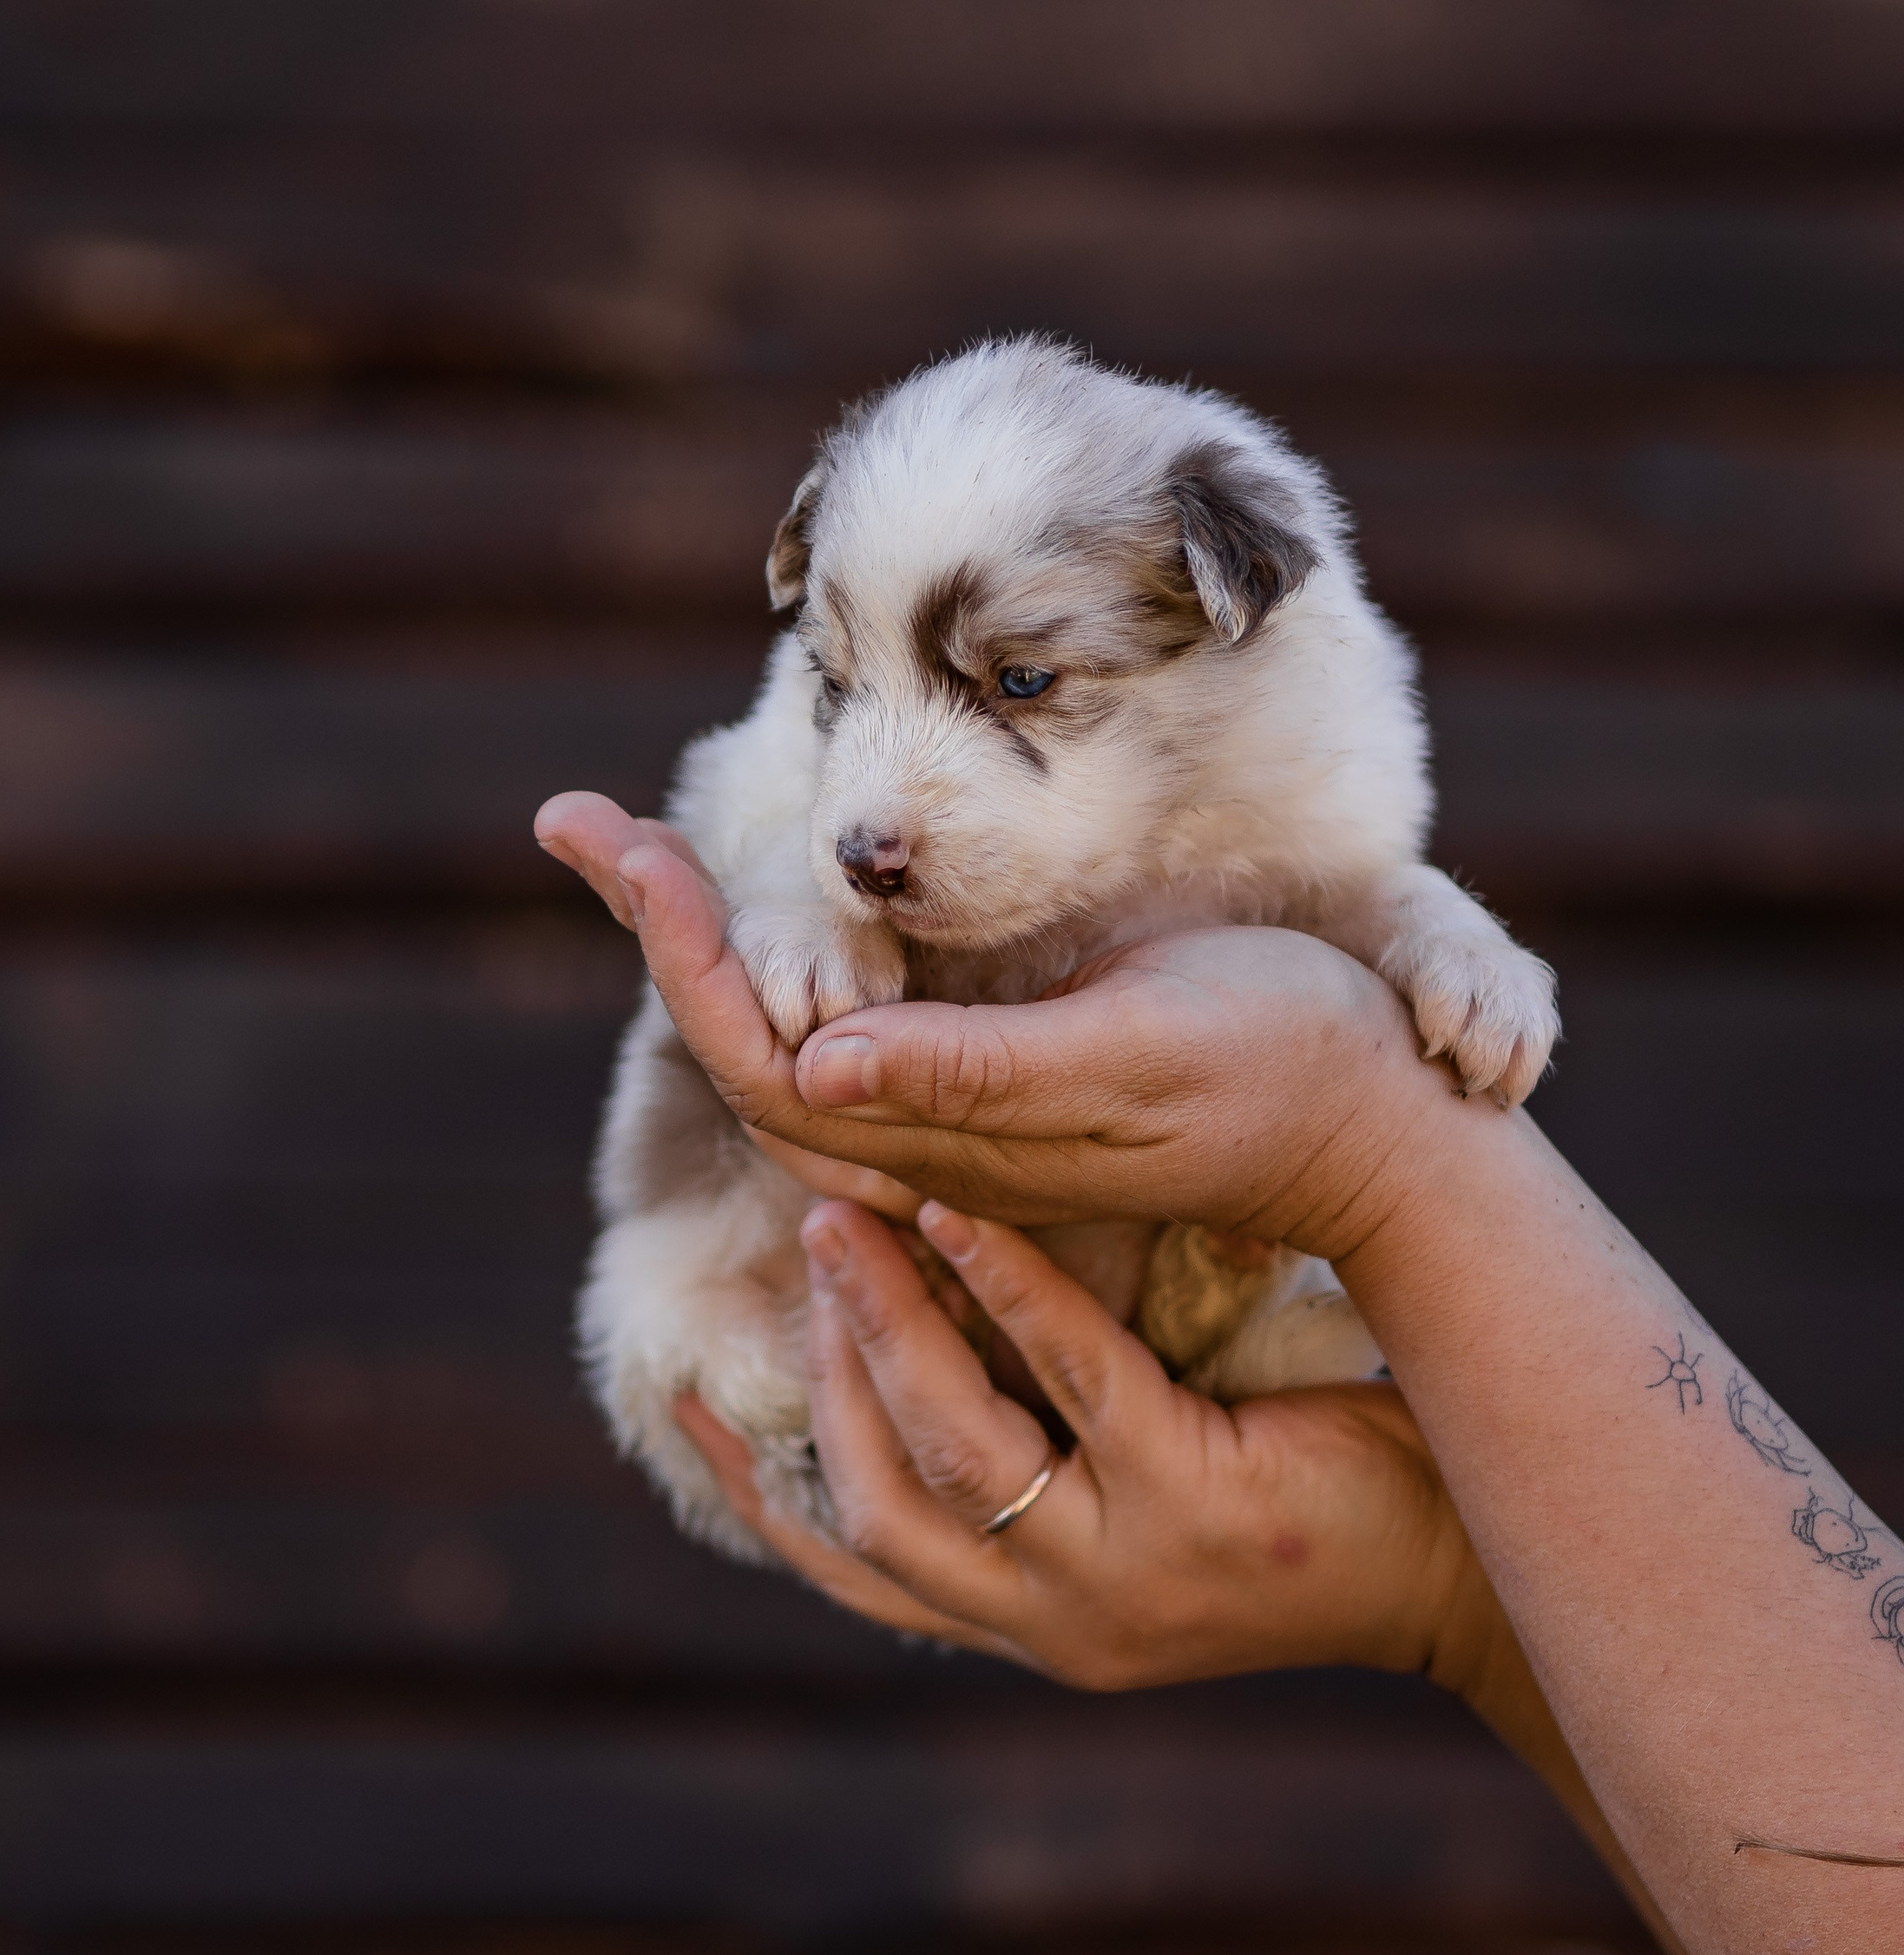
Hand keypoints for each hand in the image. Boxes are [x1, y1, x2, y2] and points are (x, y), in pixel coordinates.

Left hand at [535, 791, 1470, 1257]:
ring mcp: (957, 1110)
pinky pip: (849, 1024)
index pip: (756, 1051)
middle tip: (580, 818)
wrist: (1375, 1122)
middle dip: (660, 926)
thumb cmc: (1274, 1068)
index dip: (672, 946)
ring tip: (634, 848)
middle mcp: (927, 1135)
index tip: (607, 837)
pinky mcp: (996, 1074)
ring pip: (787, 1034)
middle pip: (744, 1042)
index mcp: (943, 1135)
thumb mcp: (1131, 1054)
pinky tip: (761, 908)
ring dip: (704, 940)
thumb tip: (817, 1059)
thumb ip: (976, 1073)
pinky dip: (783, 954)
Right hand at [680, 1195, 1494, 1692]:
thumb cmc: (1284, 1481)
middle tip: (807, 1235)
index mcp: (1026, 1617)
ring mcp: (1123, 1576)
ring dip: (893, 1323)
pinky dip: (1011, 1289)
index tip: (688, 1387)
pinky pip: (1077, 1379)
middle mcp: (1056, 1618)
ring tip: (861, 1215)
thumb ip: (1024, 1436)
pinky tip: (975, 1212)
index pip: (853, 1563)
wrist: (1459, 1542)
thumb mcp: (1129, 1477)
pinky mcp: (1196, 1507)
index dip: (760, 1481)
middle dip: (824, 1367)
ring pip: (957, 1447)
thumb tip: (906, 1317)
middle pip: (880, 1498)